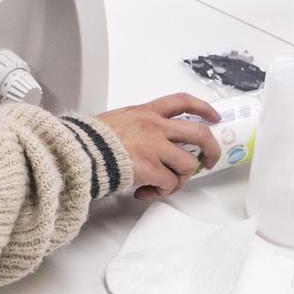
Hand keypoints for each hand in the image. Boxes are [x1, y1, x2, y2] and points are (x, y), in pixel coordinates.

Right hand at [98, 93, 220, 199]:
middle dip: (211, 149)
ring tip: (162, 185)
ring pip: (188, 164)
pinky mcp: (151, 169)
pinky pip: (170, 184)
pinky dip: (161, 192)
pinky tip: (144, 192)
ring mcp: (155, 148)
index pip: (182, 101)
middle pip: (199, 133)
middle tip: (208, 163)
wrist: (79, 152)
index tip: (214, 117)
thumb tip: (149, 144)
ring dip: (179, 179)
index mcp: (147, 112)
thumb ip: (138, 126)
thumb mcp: (117, 120)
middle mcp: (155, 126)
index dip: (203, 108)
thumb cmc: (91, 139)